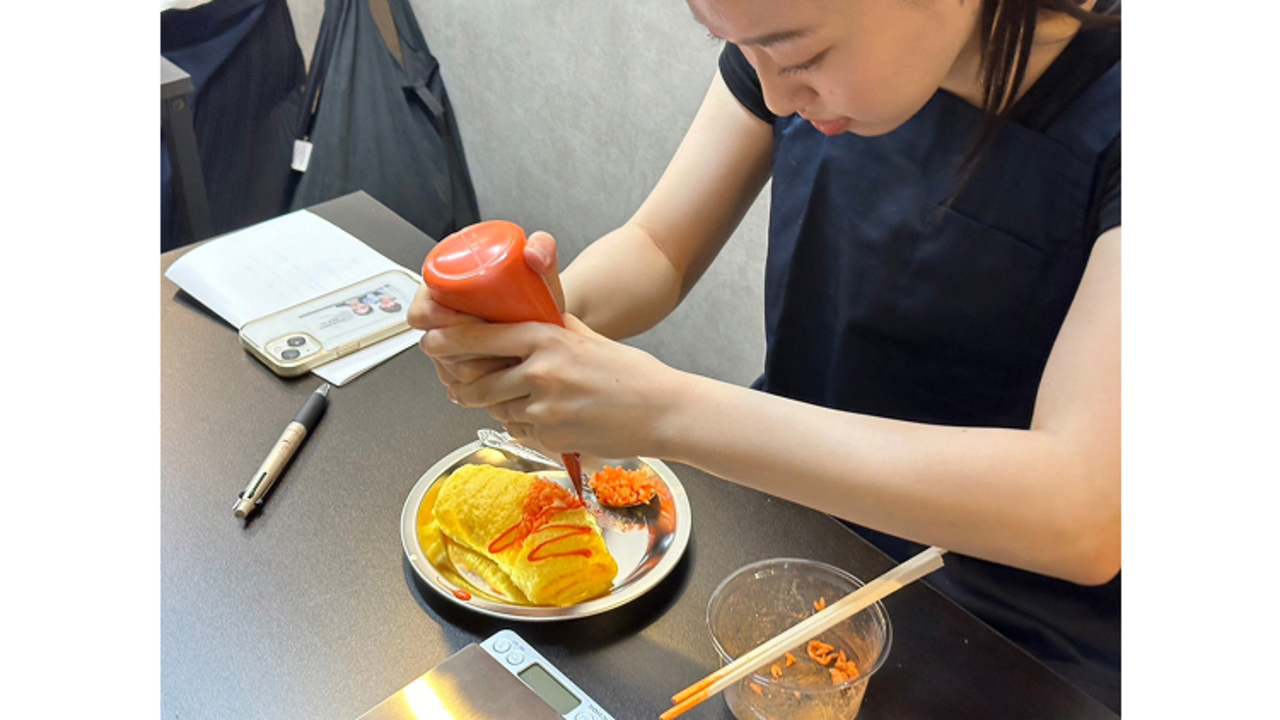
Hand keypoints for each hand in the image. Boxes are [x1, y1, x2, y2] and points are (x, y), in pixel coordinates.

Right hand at [408, 230, 565, 385]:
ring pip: (449, 370)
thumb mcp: (540, 265)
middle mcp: (442, 322)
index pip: (422, 312)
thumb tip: (532, 254)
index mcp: (442, 290)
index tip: (474, 320)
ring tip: (507, 356)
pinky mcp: (465, 372)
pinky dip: (483, 386)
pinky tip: (503, 375)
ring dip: (478, 368)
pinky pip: (463, 388)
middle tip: (499, 342)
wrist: (548, 320)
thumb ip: (543, 246)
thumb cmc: (536, 292)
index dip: (442, 321)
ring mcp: (451, 350)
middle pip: (434, 345)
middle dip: (466, 349)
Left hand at [423, 314, 686, 458]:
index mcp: (545, 339)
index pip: (480, 337)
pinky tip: (540, 416)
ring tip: (508, 398)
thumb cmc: (629, 373)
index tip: (431, 340)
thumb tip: (518, 315)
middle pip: (477, 380)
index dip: (448, 340)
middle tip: (456, 382)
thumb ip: (549, 327)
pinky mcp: (549, 436)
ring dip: (495, 404)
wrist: (660, 410)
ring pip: (496, 407)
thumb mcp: (585, 336)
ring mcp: (543, 407)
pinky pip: (519, 430)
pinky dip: (522, 424)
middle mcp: (539, 372)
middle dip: (462, 384)